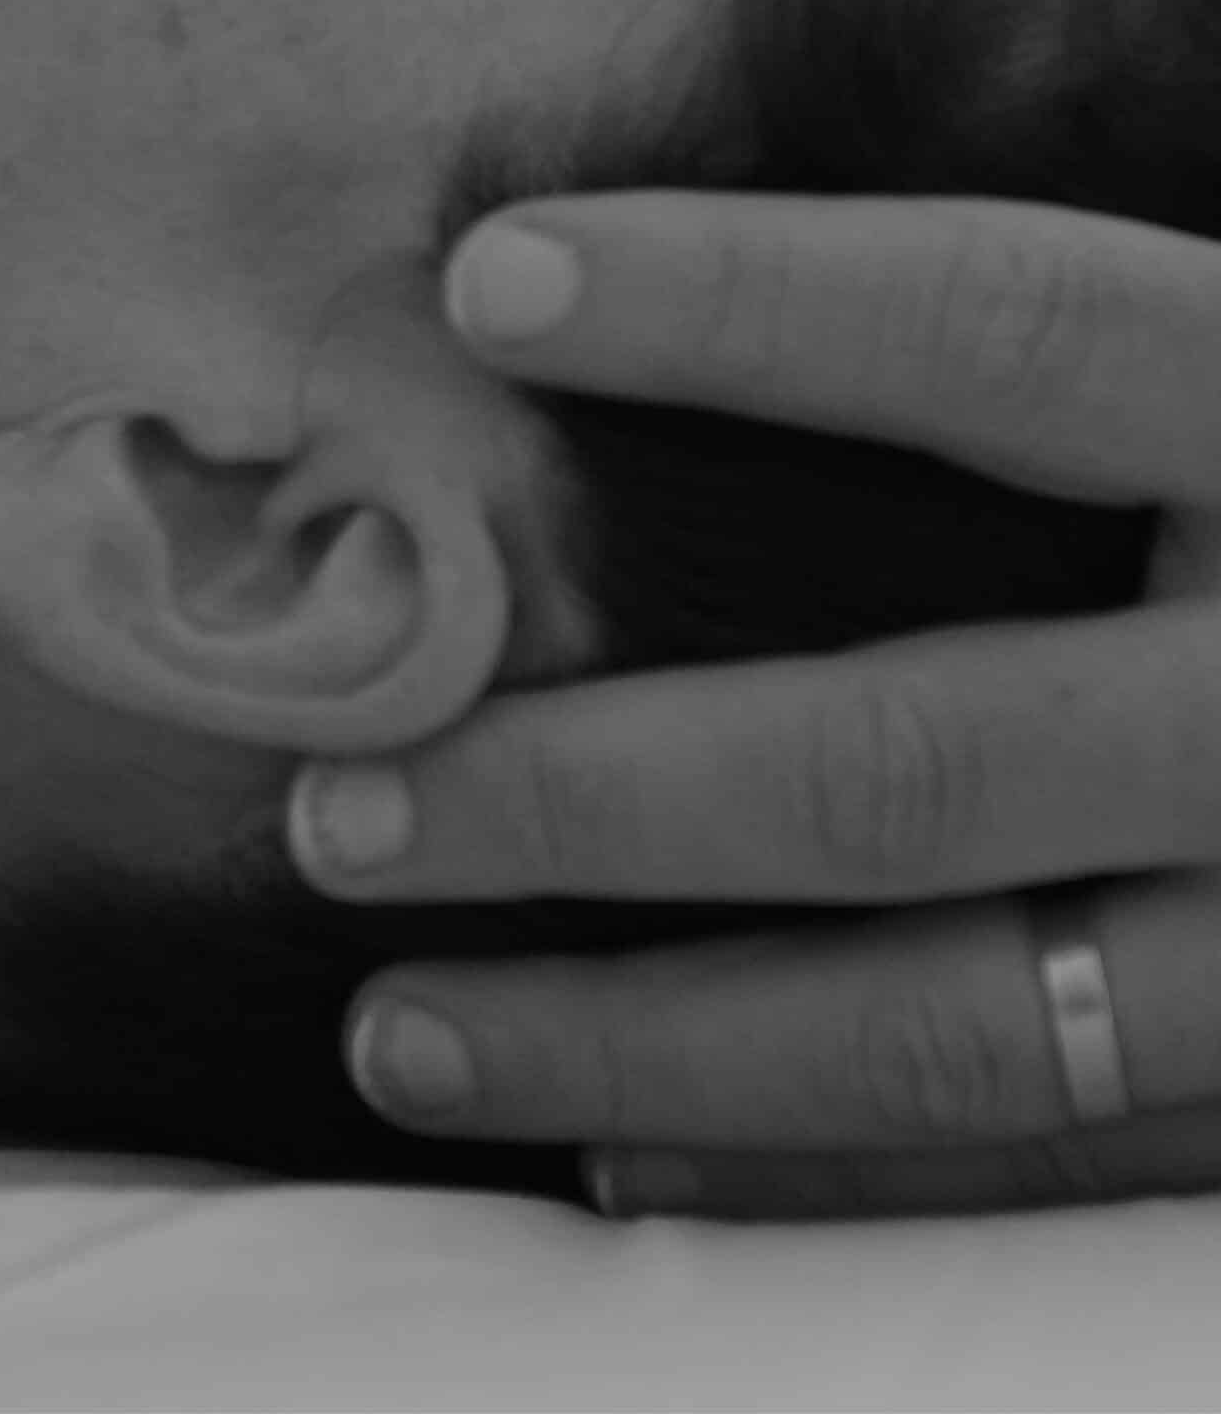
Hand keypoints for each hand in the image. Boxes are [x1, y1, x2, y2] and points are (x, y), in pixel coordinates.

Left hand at [284, 192, 1220, 1220]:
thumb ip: (1103, 332)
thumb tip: (737, 290)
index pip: (1002, 320)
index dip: (744, 297)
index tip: (494, 281)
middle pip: (906, 750)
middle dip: (594, 789)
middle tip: (345, 798)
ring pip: (952, 1016)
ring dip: (645, 1031)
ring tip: (392, 1020)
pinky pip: (1053, 1165)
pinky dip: (821, 1167)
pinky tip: (617, 1152)